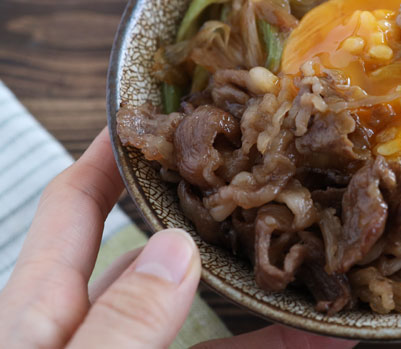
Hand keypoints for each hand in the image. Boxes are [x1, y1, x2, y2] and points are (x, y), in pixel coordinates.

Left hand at [0, 128, 356, 348]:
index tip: (158, 116)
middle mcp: (86, 341)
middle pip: (156, 266)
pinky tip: (317, 348)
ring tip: (325, 283)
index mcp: (36, 318)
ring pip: (203, 334)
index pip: (75, 214)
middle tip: (273, 192)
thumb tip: (178, 250)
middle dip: (213, 229)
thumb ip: (115, 329)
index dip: (110, 159)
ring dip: (262, 315)